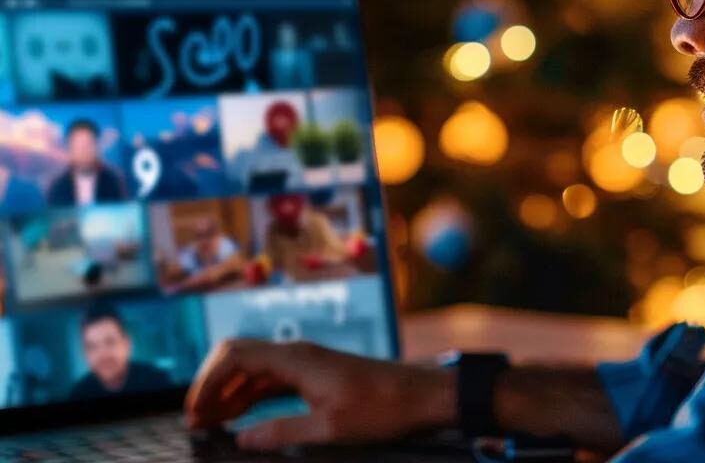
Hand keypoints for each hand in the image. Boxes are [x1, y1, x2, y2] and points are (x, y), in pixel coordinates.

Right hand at [185, 339, 455, 449]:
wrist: (420, 396)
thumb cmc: (382, 409)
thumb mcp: (330, 429)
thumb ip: (281, 433)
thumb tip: (240, 440)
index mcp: (296, 359)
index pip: (234, 356)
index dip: (206, 381)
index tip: (193, 412)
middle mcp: (296, 354)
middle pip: (237, 358)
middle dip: (210, 385)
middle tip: (194, 421)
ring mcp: (305, 363)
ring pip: (252, 371)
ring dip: (227, 393)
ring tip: (207, 424)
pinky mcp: (314, 375)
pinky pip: (270, 381)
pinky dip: (248, 397)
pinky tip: (238, 419)